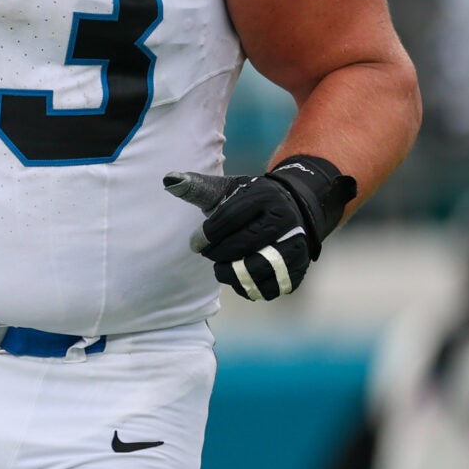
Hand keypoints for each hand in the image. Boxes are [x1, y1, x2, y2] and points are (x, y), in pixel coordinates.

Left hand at [163, 155, 356, 301]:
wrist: (295, 207)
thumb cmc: (251, 201)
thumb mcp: (227, 188)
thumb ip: (198, 187)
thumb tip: (168, 180)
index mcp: (265, 197)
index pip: (230, 218)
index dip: (207, 234)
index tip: (195, 243)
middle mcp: (286, 221)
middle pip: (244, 244)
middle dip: (218, 253)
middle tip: (208, 254)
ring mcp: (296, 245)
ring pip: (259, 269)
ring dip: (232, 273)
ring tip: (222, 268)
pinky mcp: (299, 267)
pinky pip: (271, 287)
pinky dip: (250, 288)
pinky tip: (240, 277)